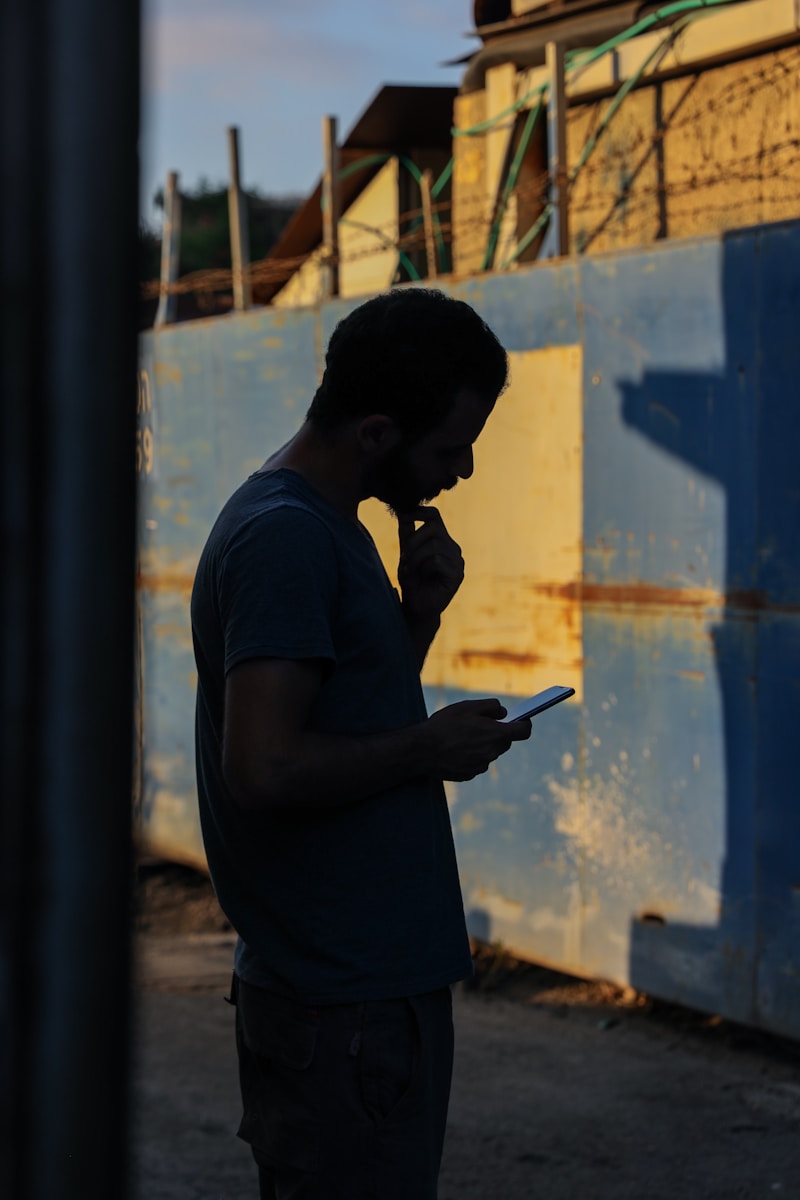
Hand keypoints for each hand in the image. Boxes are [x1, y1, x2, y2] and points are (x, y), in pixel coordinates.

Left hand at [397, 506, 463, 624]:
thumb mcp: (406, 554)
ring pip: (435, 545)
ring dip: (416, 557)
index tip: (403, 515)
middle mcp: (452, 547)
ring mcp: (458, 560)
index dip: (419, 511)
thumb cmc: (413, 581)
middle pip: (434, 528)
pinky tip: (423, 578)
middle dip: (413, 541)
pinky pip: (437, 561)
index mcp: (441, 540)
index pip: (434, 516)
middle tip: (404, 558)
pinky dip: (424, 568)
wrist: (418, 607)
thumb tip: (402, 511)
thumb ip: (406, 533)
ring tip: (410, 570)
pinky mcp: (457, 574)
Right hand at [425, 699, 531, 781]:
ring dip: (482, 744)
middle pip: (505, 741)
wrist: (421, 750)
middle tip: (480, 724)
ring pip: (490, 752)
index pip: (524, 731)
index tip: (522, 719)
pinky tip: (455, 749)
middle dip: (497, 732)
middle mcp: (492, 752)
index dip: (525, 723)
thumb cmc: (444, 725)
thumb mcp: (467, 707)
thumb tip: (503, 713)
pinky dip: (471, 755)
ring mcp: (481, 765)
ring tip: (461, 737)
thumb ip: (491, 707)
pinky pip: (477, 762)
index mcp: (495, 734)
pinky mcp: (470, 774)